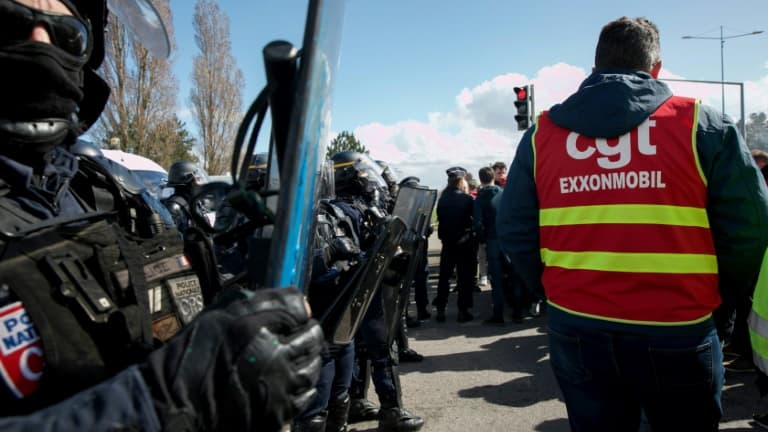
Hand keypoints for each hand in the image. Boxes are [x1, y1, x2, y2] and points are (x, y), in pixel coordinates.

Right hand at [140, 287, 323, 430]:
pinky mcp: (277, 413)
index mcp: (259, 329)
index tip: (296, 317)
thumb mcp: (221, 313)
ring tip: (296, 359)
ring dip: (308, 360)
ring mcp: (279, 388)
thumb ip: (261, 303)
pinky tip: (290, 382)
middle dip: (308, 335)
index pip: (300, 312)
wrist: (176, 402)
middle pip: (312, 340)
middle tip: (300, 335)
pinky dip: (303, 388)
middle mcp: (275, 358)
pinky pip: (304, 397)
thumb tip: (298, 303)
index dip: (299, 314)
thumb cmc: (193, 356)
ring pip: (311, 368)